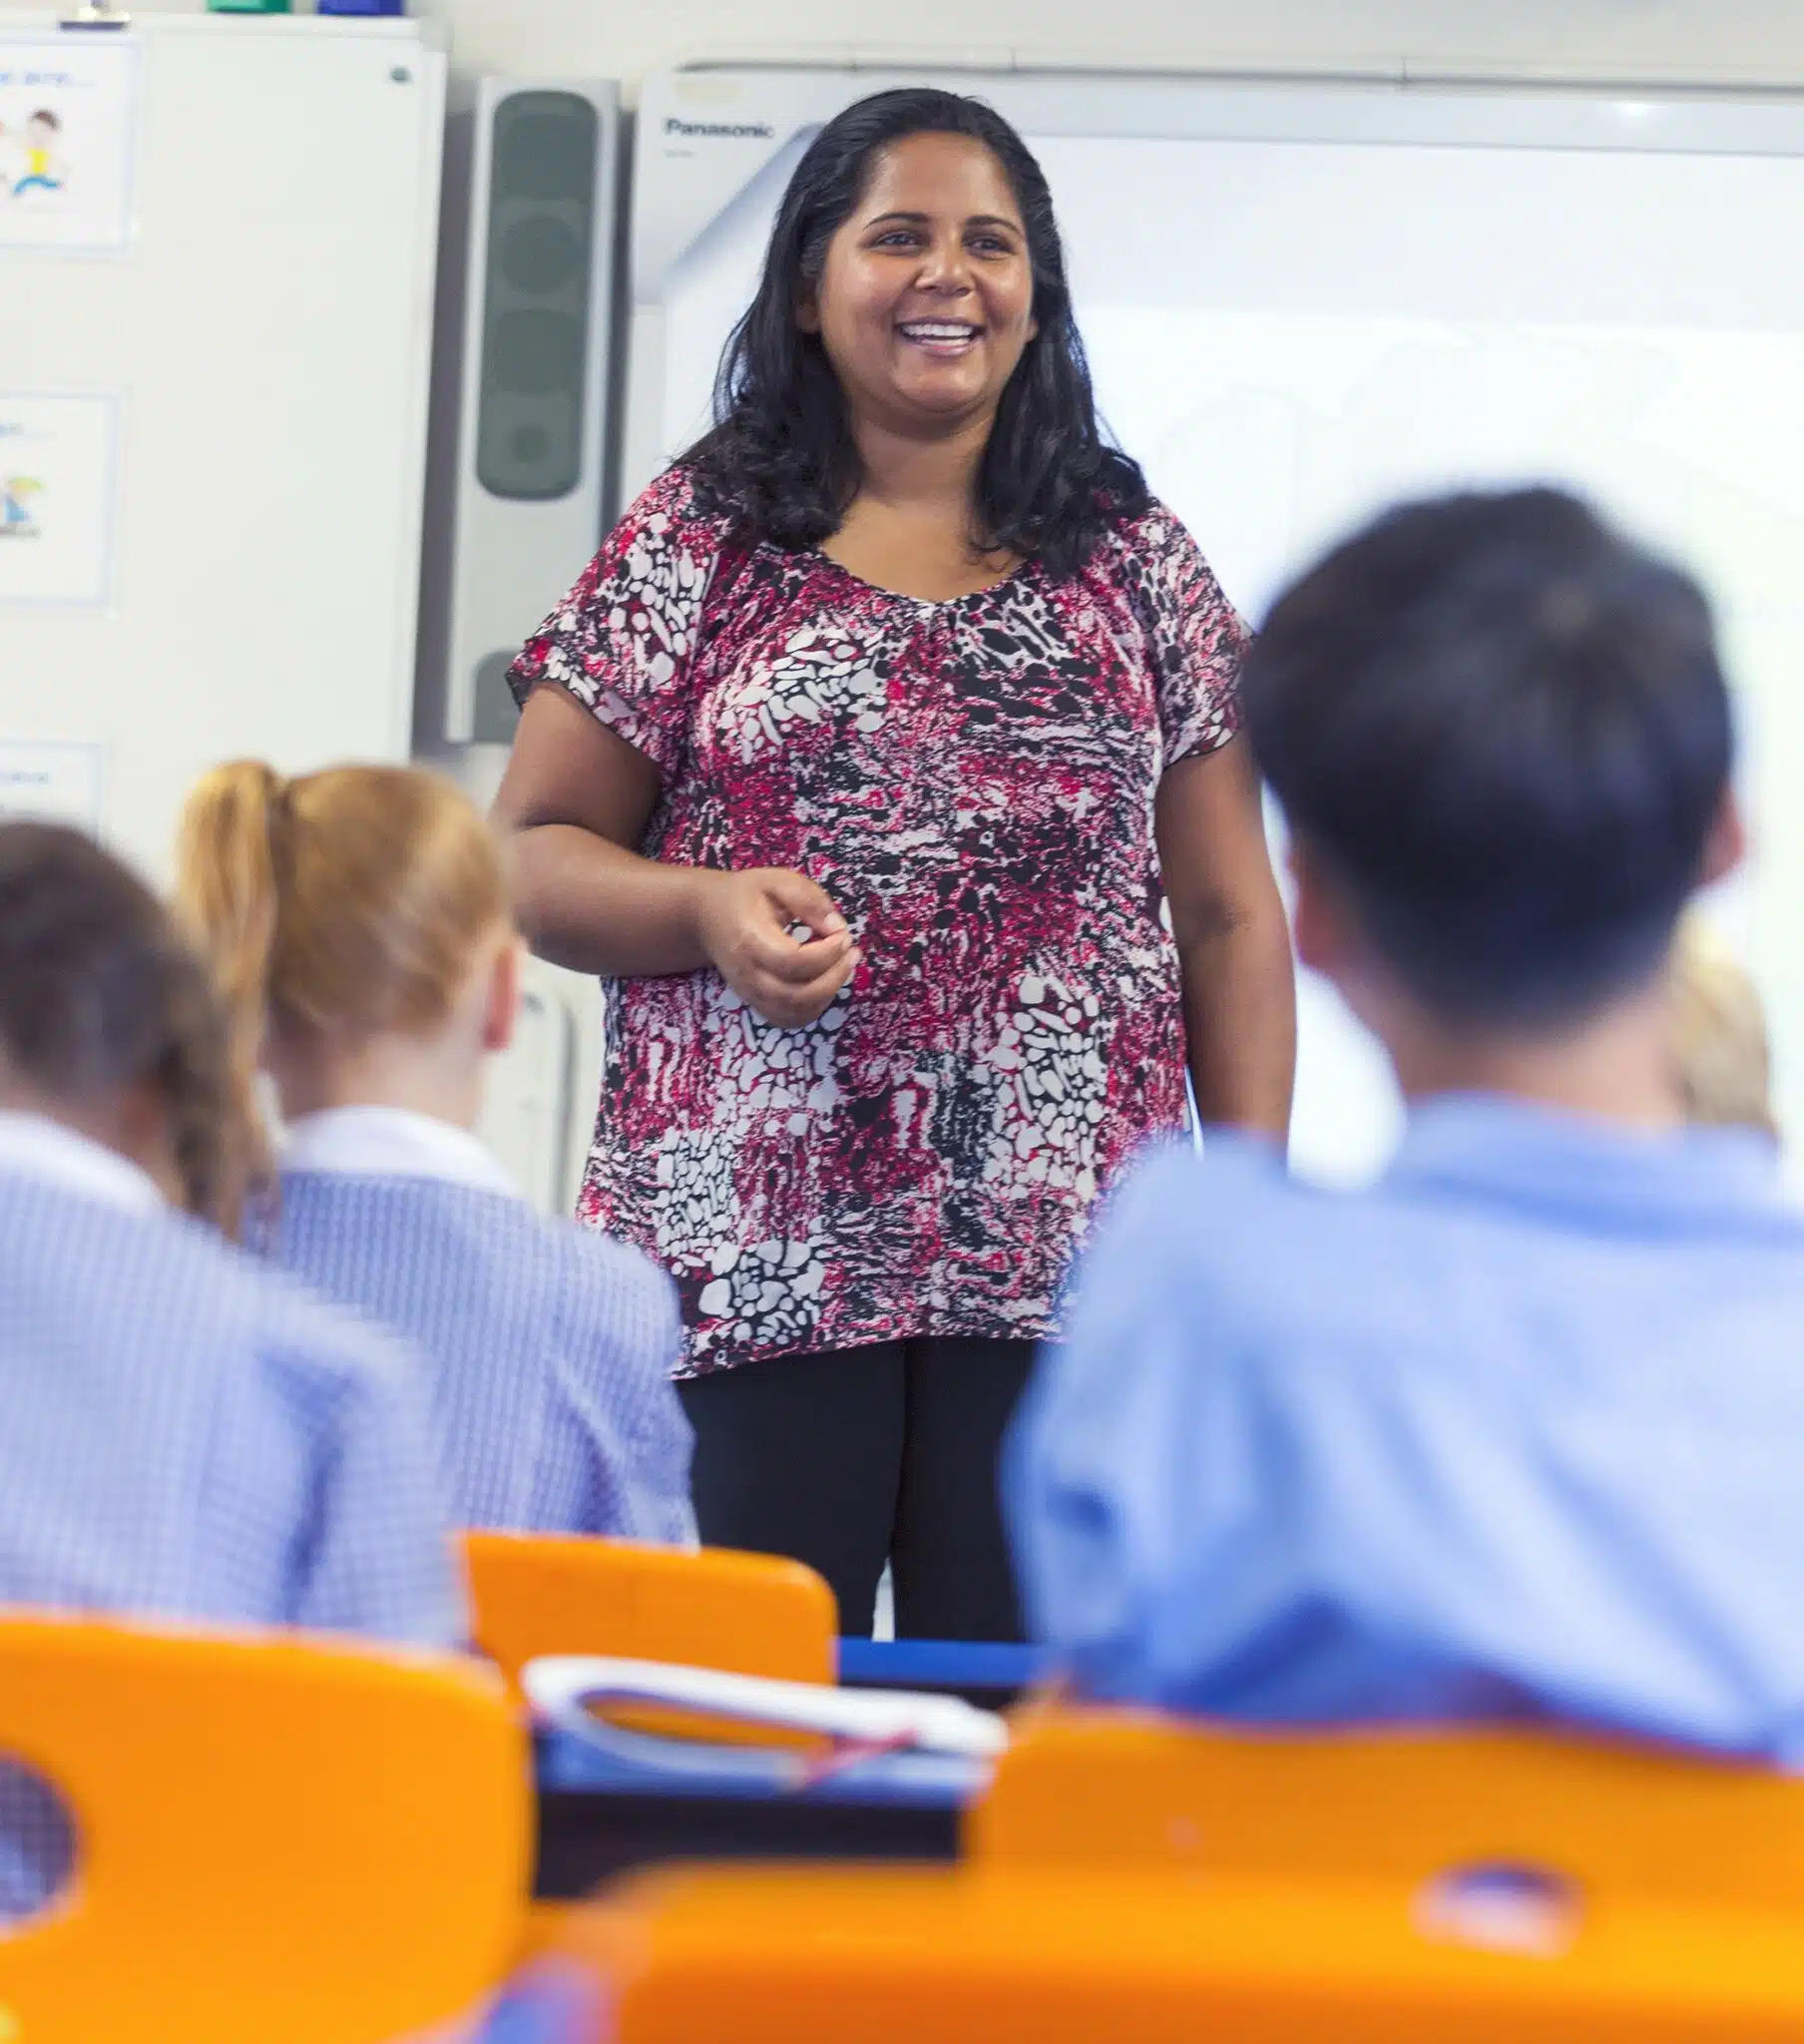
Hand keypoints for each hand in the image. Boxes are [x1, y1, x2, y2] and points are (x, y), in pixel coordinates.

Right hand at [693, 867, 860, 1027]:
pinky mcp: (756, 1002)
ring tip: (843, 966)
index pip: (793, 961)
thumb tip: (837, 927)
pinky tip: (825, 982)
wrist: (705, 917)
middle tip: (851, 953)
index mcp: (750, 939)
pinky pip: (789, 1020)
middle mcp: (748, 973)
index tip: (843, 934)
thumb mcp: (775, 881)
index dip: (827, 953)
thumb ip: (808, 899)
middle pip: (797, 996)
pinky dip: (814, 1008)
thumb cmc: (744, 896)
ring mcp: (750, 993)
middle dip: (835, 978)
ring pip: (795, 1013)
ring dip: (829, 994)